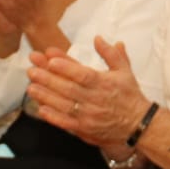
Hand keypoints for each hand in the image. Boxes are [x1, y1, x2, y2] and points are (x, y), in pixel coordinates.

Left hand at [27, 37, 150, 147]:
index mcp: (104, 83)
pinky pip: (66, 123)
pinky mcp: (85, 130)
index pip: (82, 74)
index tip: (50, 59)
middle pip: (68, 88)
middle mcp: (95, 100)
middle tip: (31, 70)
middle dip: (48, 79)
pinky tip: (41, 109)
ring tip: (31, 87)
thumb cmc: (130, 95)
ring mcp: (89, 116)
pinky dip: (53, 117)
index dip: (66, 67)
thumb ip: (111, 53)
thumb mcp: (124, 70)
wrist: (139, 125)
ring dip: (46, 96)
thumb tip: (97, 38)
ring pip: (64, 105)